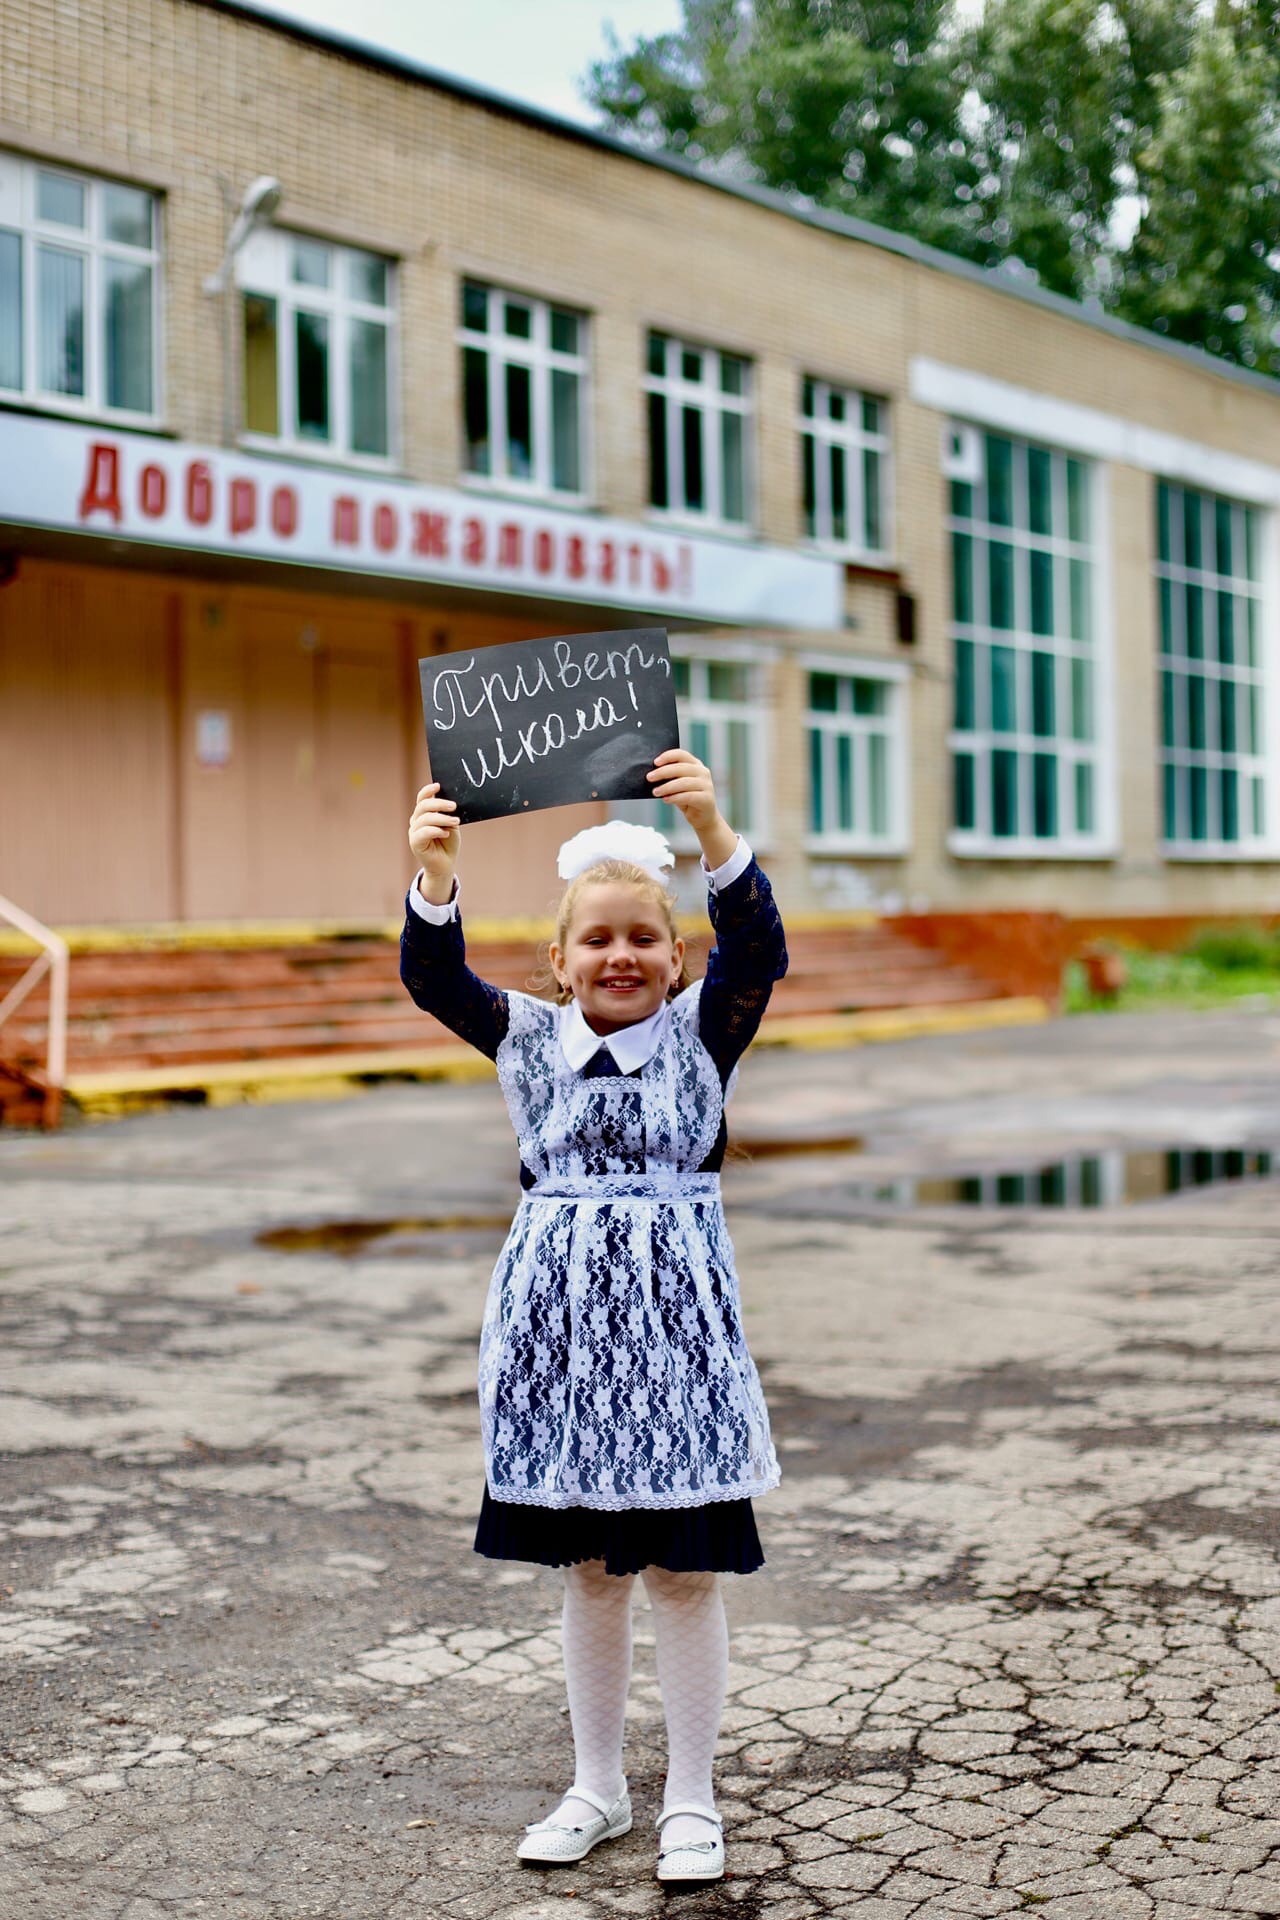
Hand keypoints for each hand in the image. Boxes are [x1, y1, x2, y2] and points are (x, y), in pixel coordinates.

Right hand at [408, 783, 459, 903]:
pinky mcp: (414, 843)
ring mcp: (414, 832)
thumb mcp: (451, 824)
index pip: (421, 799)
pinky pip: (423, 832)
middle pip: (423, 806)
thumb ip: (447, 813)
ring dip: (442, 819)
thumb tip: (450, 801)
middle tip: (454, 806)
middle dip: (439, 804)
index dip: (427, 790)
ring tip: (456, 822)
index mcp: (423, 814)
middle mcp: (416, 821)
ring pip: (425, 819)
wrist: (446, 864)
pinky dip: (436, 830)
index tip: (438, 786)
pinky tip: (445, 834)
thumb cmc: (448, 843)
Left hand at [646, 749, 736, 867]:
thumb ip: (670, 779)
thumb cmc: (687, 799)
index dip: (668, 756)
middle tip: (649, 778)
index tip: (655, 762)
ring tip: (655, 792)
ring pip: (684, 782)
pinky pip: (688, 796)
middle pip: (681, 768)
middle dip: (663, 772)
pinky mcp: (707, 799)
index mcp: (696, 765)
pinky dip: (675, 797)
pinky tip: (666, 800)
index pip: (682, 755)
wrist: (703, 817)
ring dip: (667, 787)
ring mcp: (707, 785)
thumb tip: (652, 775)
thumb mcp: (677, 786)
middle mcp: (703, 772)